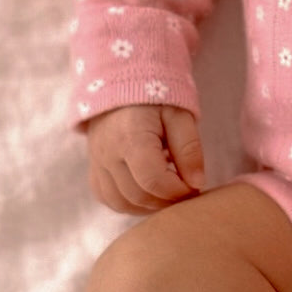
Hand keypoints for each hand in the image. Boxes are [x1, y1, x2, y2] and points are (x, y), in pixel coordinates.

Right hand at [86, 104, 205, 214]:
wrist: (124, 87)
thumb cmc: (156, 100)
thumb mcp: (180, 116)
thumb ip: (190, 149)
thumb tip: (197, 184)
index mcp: (131, 137)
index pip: (153, 180)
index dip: (178, 191)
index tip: (194, 186)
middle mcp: (108, 154)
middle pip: (138, 195)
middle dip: (167, 200)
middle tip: (187, 189)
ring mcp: (98, 164)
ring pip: (122, 203)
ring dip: (150, 205)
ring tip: (169, 190)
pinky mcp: (94, 170)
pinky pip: (109, 200)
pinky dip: (131, 204)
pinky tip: (149, 192)